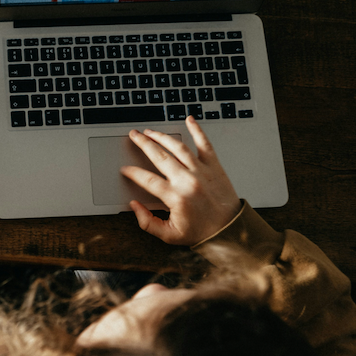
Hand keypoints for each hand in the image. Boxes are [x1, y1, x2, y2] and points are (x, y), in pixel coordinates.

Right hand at [120, 116, 242, 245]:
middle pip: (159, 156)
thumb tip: (135, 206)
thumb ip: (147, 222)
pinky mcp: (214, 166)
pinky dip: (197, 130)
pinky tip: (189, 120)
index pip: (148, 180)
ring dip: (162, 137)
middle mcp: (187, 181)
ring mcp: (202, 171)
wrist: (230, 230)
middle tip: (134, 136)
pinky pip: (204, 144)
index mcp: (176, 197)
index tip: (126, 169)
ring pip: (177, 147)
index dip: (133, 173)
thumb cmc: (201, 232)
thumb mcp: (169, 235)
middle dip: (143, 144)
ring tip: (150, 132)